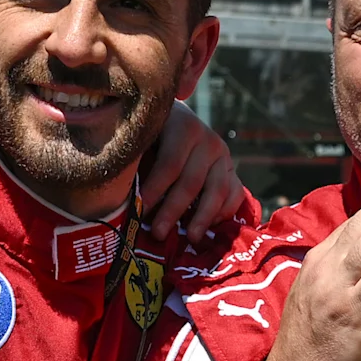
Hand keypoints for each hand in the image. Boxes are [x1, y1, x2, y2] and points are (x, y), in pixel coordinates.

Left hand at [137, 107, 248, 252]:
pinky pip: (236, 195)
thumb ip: (137, 165)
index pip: (170, 164)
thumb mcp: (143, 142)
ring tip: (190, 238)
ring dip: (202, 217)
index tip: (139, 212)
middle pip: (192, 181)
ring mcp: (224, 156)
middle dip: (173, 210)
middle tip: (158, 234)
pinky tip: (209, 227)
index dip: (154, 190)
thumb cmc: (151, 136)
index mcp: (183, 127)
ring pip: (218, 190)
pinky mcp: (232, 171)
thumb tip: (124, 200)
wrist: (176, 122)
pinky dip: (224, 213)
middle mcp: (208, 139)